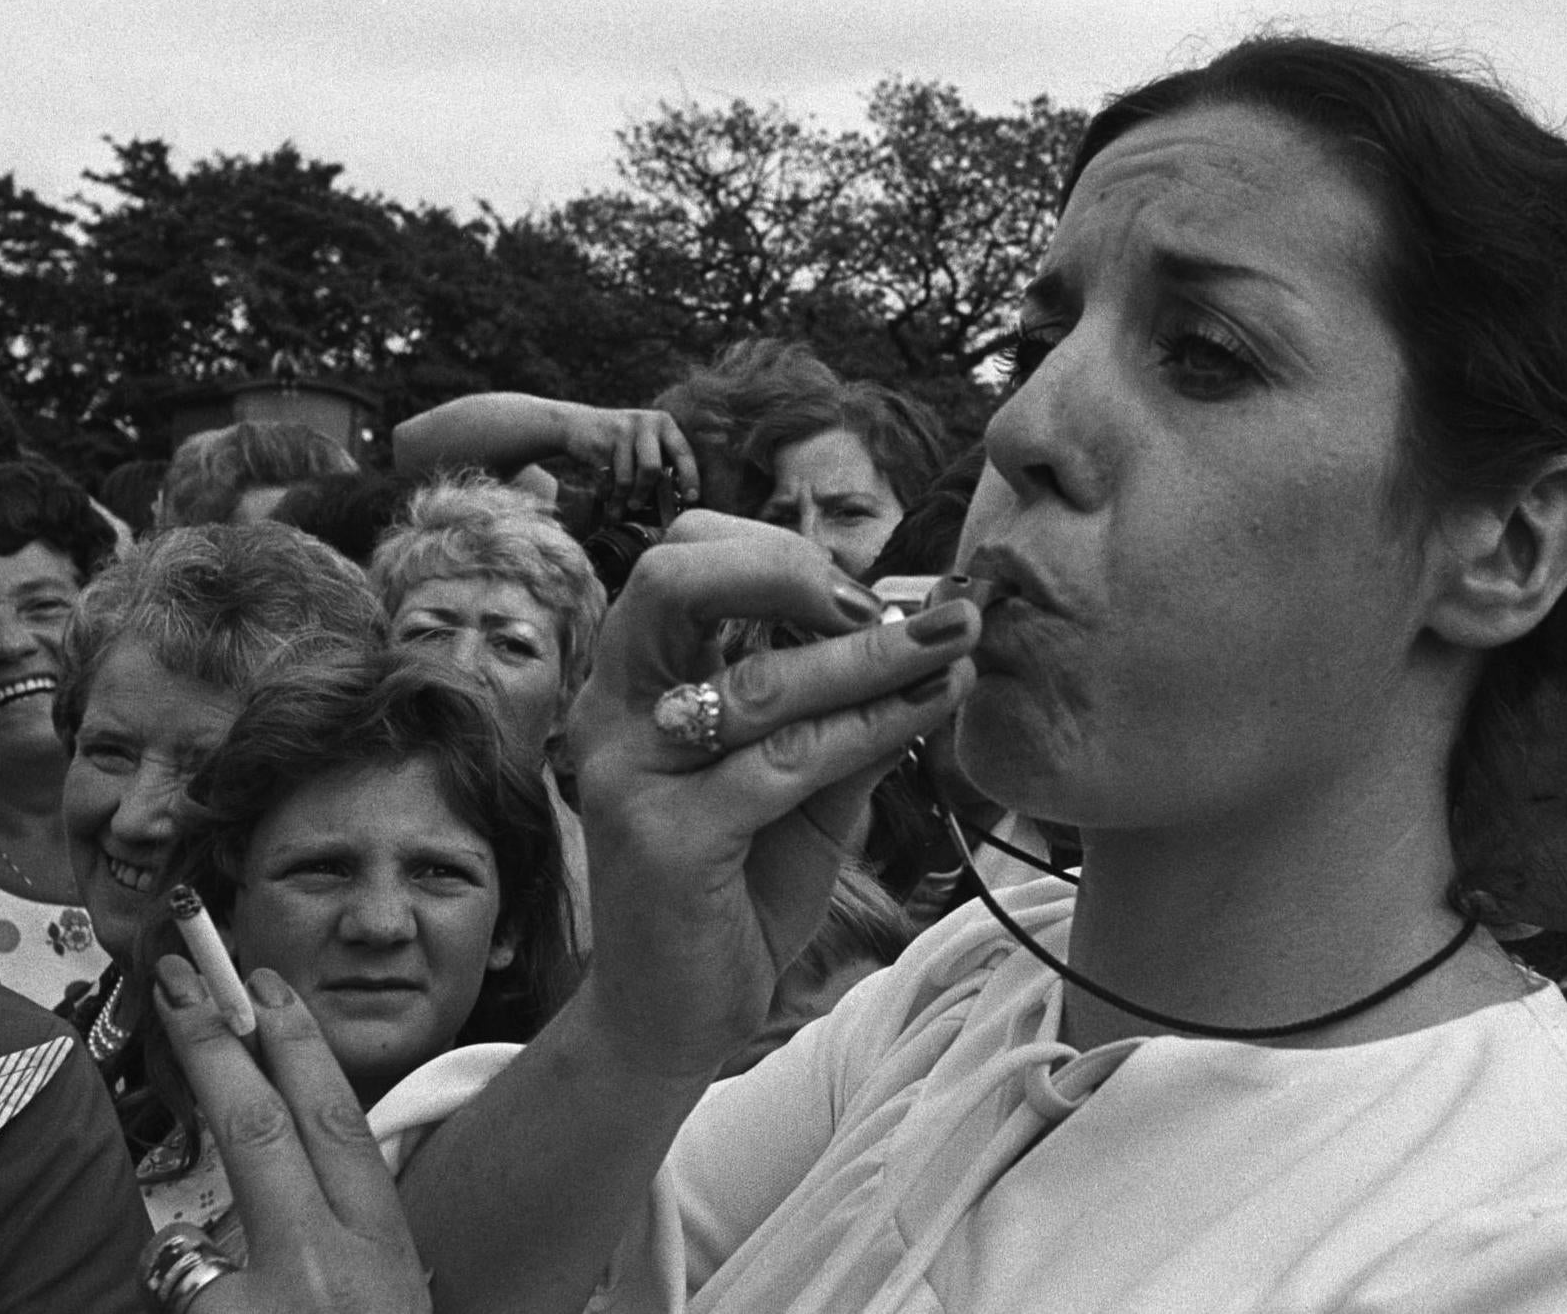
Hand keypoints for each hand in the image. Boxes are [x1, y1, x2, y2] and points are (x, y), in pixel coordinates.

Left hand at [153, 957, 430, 1313]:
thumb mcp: (392, 1298)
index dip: (297, 1046)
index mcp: (382, 1250)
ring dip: (202, 1273)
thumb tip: (311, 1200)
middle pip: (257, 1129)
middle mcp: (324, 1268)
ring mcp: (260, 1308)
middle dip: (211, 1045)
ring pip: (194, 1250)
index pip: (334, 1122)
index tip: (266, 990)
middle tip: (178, 980)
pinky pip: (178, 1305)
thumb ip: (353, 1242)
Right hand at [556, 405, 701, 519]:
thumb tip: (675, 501)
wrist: (577, 424)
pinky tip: (604, 496)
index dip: (689, 477)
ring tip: (618, 510)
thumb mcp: (644, 444)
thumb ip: (660, 463)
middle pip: (652, 468)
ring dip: (622, 498)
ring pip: (628, 477)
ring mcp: (623, 429)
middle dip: (645, 492)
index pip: (683, 453)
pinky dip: (607, 492)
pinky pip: (608, 477)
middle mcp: (646, 422)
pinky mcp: (602, 440)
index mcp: (664, 424)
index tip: (691, 499)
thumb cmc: (620, 444)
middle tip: (638, 507)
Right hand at [566, 513, 976, 1078]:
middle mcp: (614, 712)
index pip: (678, 559)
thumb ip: (845, 712)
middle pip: (673, 578)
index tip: (859, 589)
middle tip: (884, 599)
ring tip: (952, 640)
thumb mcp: (802, 785)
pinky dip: (869, 728)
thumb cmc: (737, 886)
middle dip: (788, 566)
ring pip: (759, 680)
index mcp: (634, 680)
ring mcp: (630, 774)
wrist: (676, 1015)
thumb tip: (933, 634)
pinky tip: (928, 711)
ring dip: (872, 654)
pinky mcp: (667, 840)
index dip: (769, 550)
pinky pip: (785, 762)